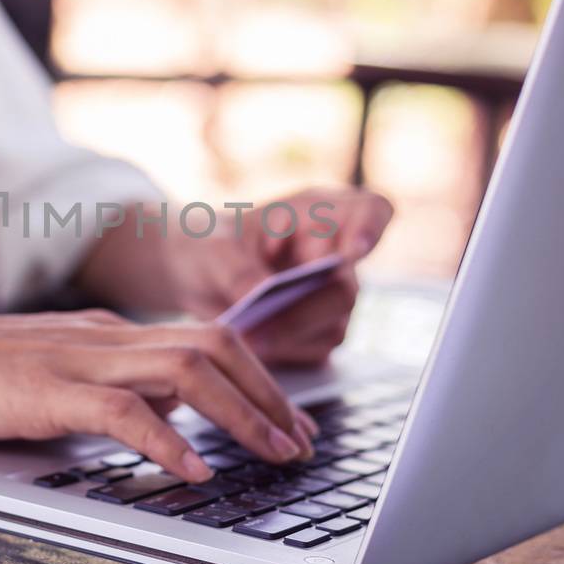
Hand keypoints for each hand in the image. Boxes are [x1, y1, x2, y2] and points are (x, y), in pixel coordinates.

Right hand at [0, 305, 320, 481]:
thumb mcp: (44, 376)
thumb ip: (101, 388)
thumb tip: (159, 419)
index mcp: (104, 333)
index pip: (205, 341)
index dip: (259, 381)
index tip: (288, 423)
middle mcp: (101, 336)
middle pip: (216, 347)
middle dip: (271, 395)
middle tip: (303, 445)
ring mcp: (73, 359)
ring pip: (187, 369)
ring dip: (243, 414)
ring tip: (274, 455)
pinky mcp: (41, 391)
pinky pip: (123, 411)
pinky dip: (167, 441)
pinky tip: (192, 473)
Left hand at [167, 187, 392, 366]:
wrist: (192, 274)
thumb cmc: (208, 245)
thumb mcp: (214, 249)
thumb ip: (240, 272)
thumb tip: (261, 299)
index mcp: (316, 213)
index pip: (371, 211)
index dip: (372, 229)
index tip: (351, 251)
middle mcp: (332, 253)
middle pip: (346, 289)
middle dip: (301, 314)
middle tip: (255, 328)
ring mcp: (329, 293)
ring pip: (334, 326)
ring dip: (288, 338)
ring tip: (245, 336)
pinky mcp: (318, 329)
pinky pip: (316, 349)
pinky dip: (284, 352)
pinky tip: (252, 344)